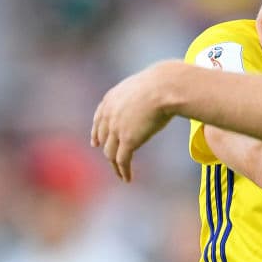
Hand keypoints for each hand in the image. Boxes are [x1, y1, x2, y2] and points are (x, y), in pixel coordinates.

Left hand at [90, 61, 177, 181]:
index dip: (96, 132)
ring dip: (115, 165)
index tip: (96, 142)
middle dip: (105, 148)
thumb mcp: (144, 85)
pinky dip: (124, 171)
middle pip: (103, 137)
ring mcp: (117, 129)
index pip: (99, 119)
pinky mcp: (128, 141)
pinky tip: (128, 179)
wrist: (165, 87)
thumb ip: (141, 93)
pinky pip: (122, 161)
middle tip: (109, 159)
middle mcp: (109, 115)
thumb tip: (155, 93)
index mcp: (111, 99)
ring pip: (111, 153)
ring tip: (121, 173)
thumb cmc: (163, 82)